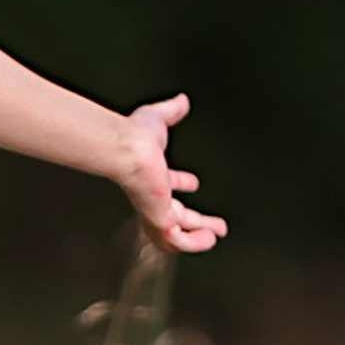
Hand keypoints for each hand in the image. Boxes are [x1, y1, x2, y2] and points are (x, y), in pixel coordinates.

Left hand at [119, 93, 227, 253]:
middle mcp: (153, 195)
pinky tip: (210, 239)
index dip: (180, 182)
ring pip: (176, 234)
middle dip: (197, 220)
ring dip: (197, 236)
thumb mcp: (158, 119)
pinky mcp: (160, 219)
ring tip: (215, 235)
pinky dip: (195, 243)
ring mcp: (156, 209)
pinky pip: (178, 241)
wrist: (127, 148)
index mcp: (152, 175)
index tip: (193, 182)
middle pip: (176, 214)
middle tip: (217, 224)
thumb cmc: (136, 136)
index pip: (167, 183)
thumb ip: (171, 111)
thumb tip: (181, 100)